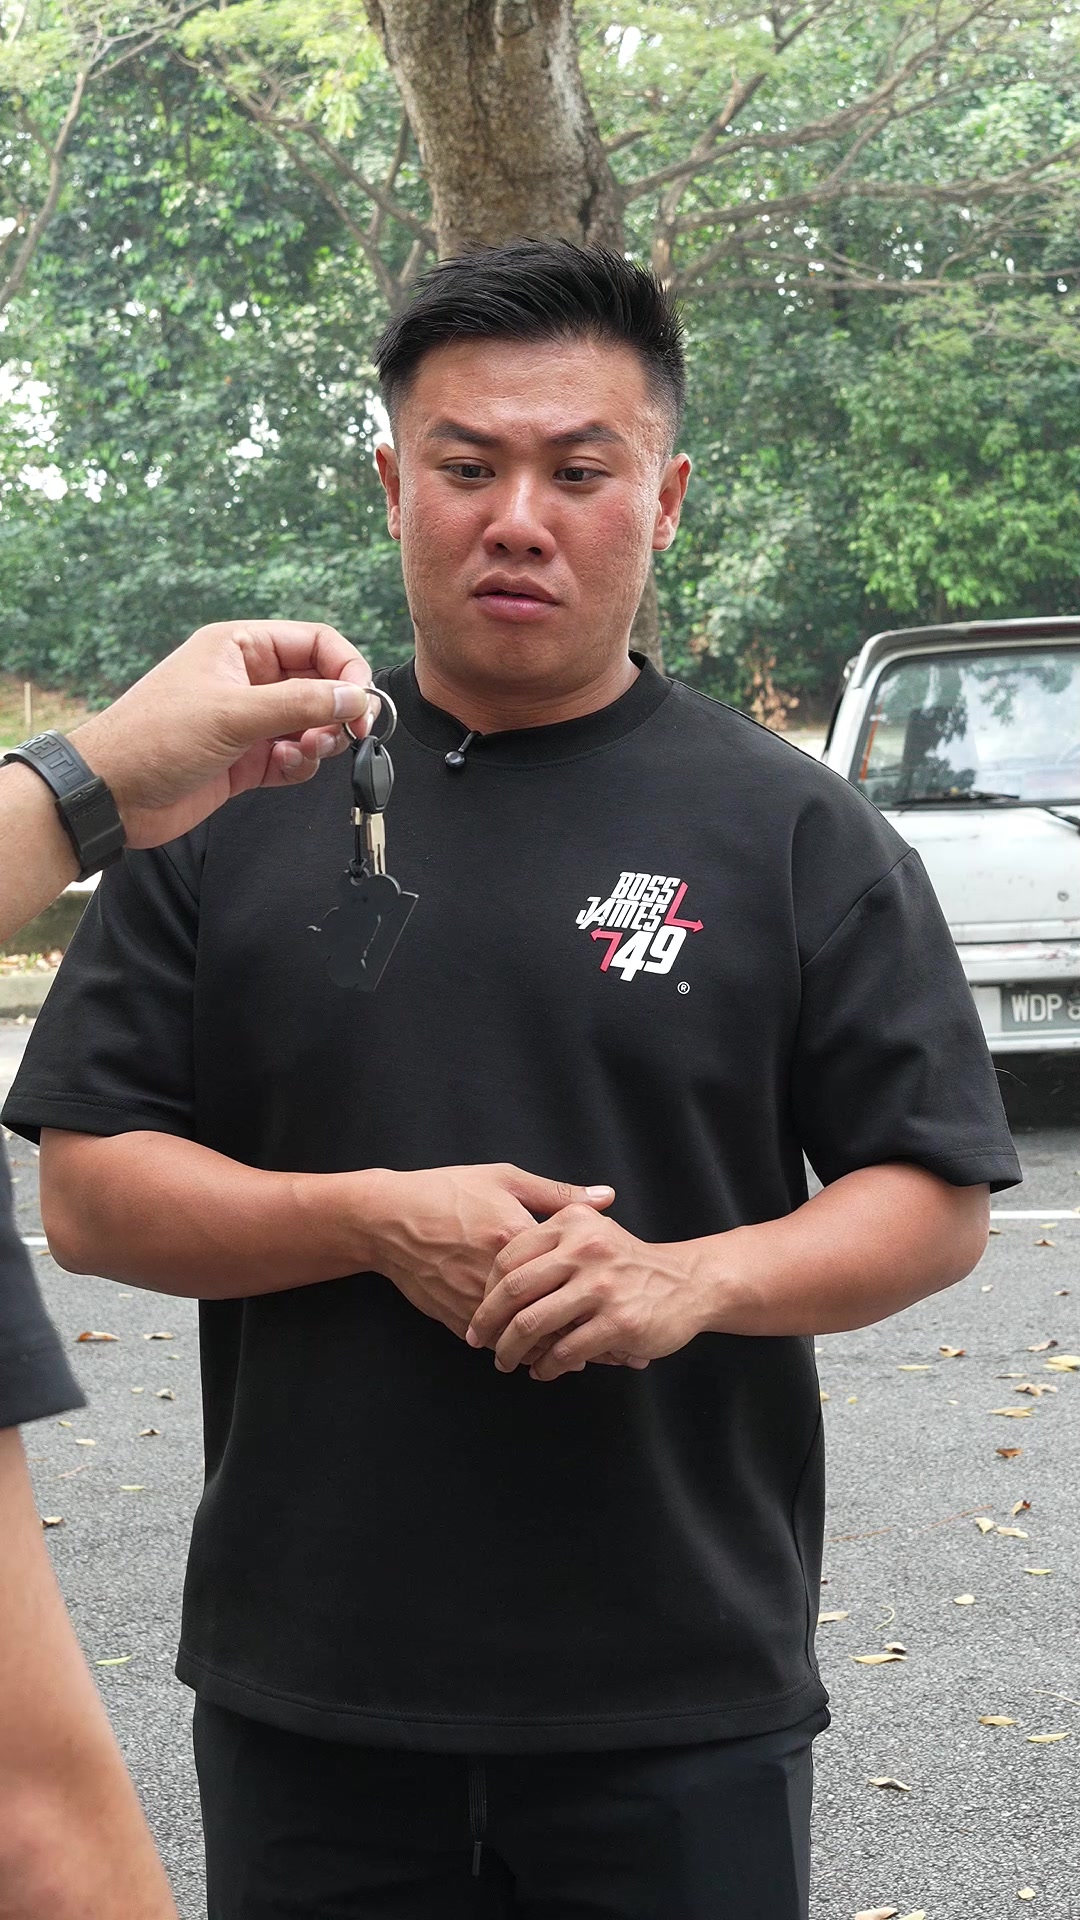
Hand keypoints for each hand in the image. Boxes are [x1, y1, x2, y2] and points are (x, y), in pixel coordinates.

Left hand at [71, 620, 373, 846]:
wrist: (111, 794)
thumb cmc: (154, 738)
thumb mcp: (233, 713)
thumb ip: (300, 703)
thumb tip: (355, 697)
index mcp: (239, 647)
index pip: (314, 642)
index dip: (346, 667)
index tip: (362, 701)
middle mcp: (247, 680)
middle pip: (318, 685)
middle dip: (337, 709)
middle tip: (349, 734)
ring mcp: (248, 722)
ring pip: (310, 724)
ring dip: (320, 740)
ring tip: (305, 751)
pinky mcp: (246, 761)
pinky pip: (294, 757)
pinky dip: (301, 764)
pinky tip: (285, 766)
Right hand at [361, 1165, 614, 1340]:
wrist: (386, 1218)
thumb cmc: (447, 1191)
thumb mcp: (504, 1180)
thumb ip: (558, 1194)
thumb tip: (608, 1196)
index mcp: (515, 1237)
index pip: (568, 1276)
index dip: (600, 1296)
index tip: (628, 1306)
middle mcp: (497, 1274)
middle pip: (552, 1316)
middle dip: (588, 1336)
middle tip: (623, 1353)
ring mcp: (474, 1300)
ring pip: (526, 1339)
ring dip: (557, 1352)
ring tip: (591, 1360)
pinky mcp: (455, 1316)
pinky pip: (496, 1344)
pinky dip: (522, 1352)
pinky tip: (544, 1354)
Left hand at [466, 1207, 706, 1380]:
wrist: (688, 1283)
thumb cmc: (628, 1262)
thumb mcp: (591, 1229)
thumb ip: (550, 1234)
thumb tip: (491, 1260)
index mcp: (572, 1225)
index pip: (509, 1257)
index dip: (487, 1289)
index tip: (478, 1311)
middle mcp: (585, 1250)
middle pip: (515, 1290)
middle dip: (488, 1322)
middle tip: (478, 1341)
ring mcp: (602, 1287)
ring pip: (534, 1324)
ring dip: (511, 1350)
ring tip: (505, 1362)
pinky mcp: (619, 1322)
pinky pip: (565, 1351)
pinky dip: (546, 1366)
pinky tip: (541, 1371)